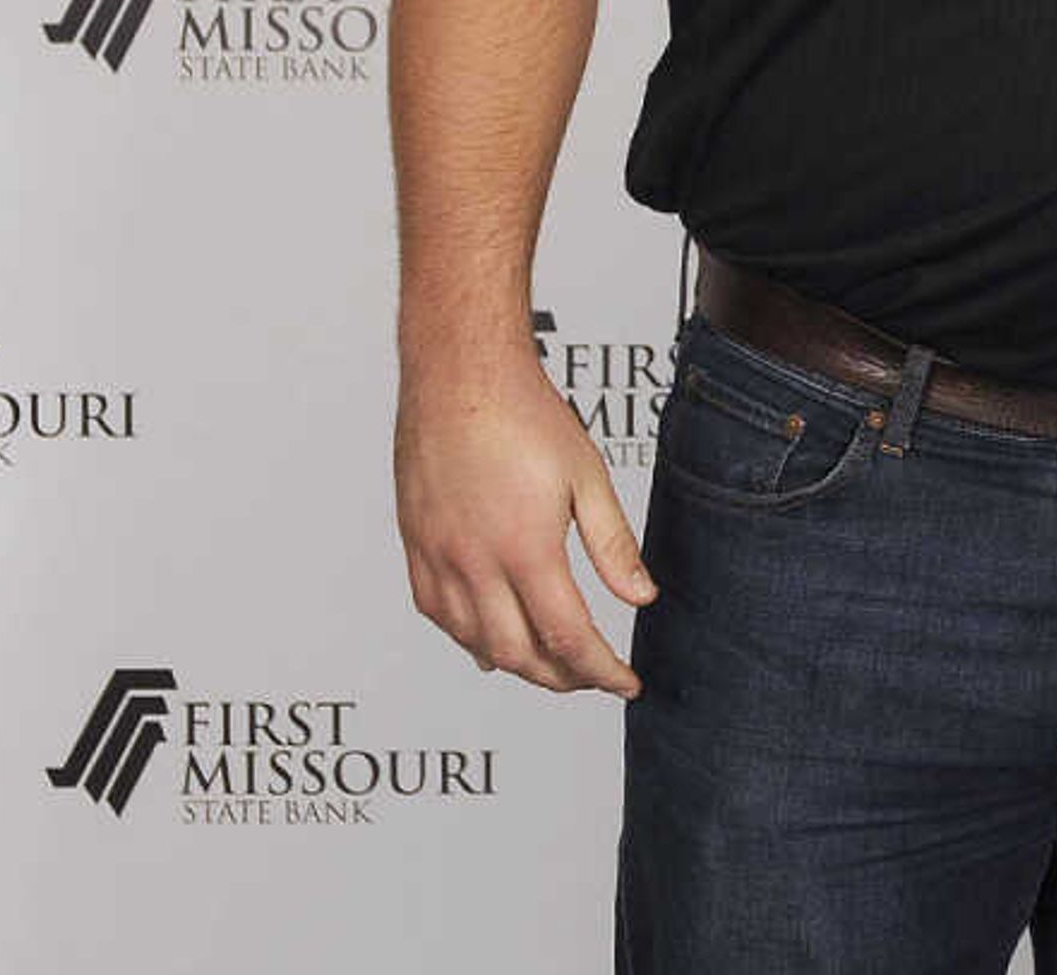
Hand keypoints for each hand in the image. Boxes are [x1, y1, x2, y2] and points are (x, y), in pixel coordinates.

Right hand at [395, 353, 657, 694]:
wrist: (460, 375)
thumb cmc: (524, 415)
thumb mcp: (588, 478)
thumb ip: (613, 545)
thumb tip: (642, 597)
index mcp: (524, 549)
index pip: (568, 638)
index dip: (600, 671)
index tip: (624, 682)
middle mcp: (474, 563)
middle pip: (518, 654)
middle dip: (561, 678)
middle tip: (592, 677)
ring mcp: (437, 558)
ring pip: (473, 642)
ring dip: (515, 664)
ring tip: (550, 664)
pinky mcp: (415, 546)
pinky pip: (437, 614)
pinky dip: (467, 638)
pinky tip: (488, 638)